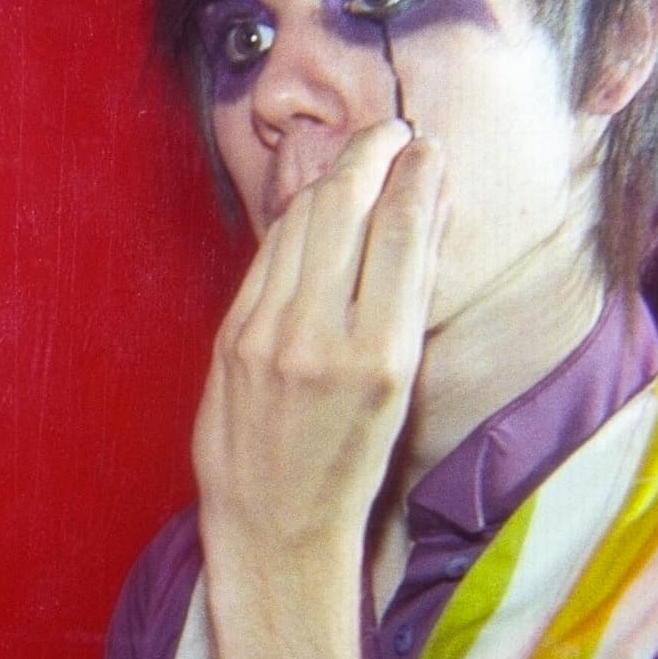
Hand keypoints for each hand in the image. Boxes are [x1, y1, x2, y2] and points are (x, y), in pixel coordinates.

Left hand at [192, 120, 443, 577]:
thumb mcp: (402, 389)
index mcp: (378, 356)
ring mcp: (265, 333)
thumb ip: (411, 299)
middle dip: (372, 153)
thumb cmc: (355, 465)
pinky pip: (267, 254)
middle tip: (393, 132)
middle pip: (345, 206)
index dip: (416, 174)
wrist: (275, 526)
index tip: (428, 148)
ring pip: (300, 220)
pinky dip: (297, 220)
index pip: (401, 231)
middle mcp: (318, 337)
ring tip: (360, 158)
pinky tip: (317, 207)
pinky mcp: (229, 335)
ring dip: (334, 176)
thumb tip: (428, 209)